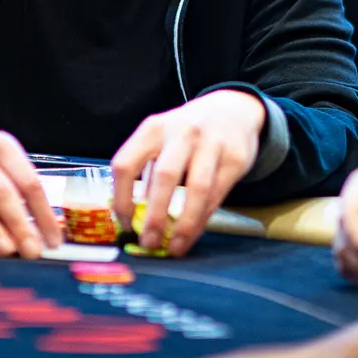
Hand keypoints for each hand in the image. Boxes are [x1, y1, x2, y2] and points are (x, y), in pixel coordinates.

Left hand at [111, 90, 265, 255]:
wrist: (233, 109)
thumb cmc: (187, 131)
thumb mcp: (161, 138)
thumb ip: (147, 170)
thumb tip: (134, 218)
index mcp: (154, 128)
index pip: (126, 164)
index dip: (121, 198)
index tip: (125, 224)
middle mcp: (183, 131)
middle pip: (165, 176)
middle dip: (156, 215)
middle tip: (150, 243)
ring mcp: (212, 143)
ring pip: (197, 188)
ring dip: (184, 223)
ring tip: (175, 248)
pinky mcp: (235, 158)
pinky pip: (217, 194)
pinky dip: (203, 218)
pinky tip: (193, 233)